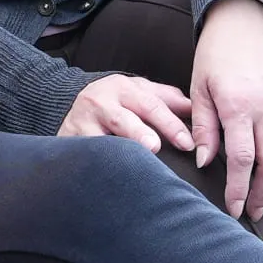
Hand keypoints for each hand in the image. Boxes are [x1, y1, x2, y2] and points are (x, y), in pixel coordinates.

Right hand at [59, 67, 199, 153]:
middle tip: (154, 147)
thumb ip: (167, 99)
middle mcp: (102, 102)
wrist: (68, 102)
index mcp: (124, 88)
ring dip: (116, 150)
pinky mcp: (70, 139)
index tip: (187, 143)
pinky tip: (108, 174)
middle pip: (124, 119)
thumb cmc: (113, 100)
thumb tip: (195, 109)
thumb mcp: (138, 91)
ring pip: (100, 138)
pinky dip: (96, 163)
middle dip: (140, 133)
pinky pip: (85, 153)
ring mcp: (83, 122)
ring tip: (130, 160)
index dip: (170, 125)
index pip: (151, 106)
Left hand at [186, 0, 262, 220]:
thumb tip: (205, 163)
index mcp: (239, 104)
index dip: (238, 189)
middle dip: (262, 195)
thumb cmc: (216, 56)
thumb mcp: (199, 88)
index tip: (232, 208)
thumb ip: (204, 128)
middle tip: (251, 214)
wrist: (246, 24)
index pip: (242, 159)